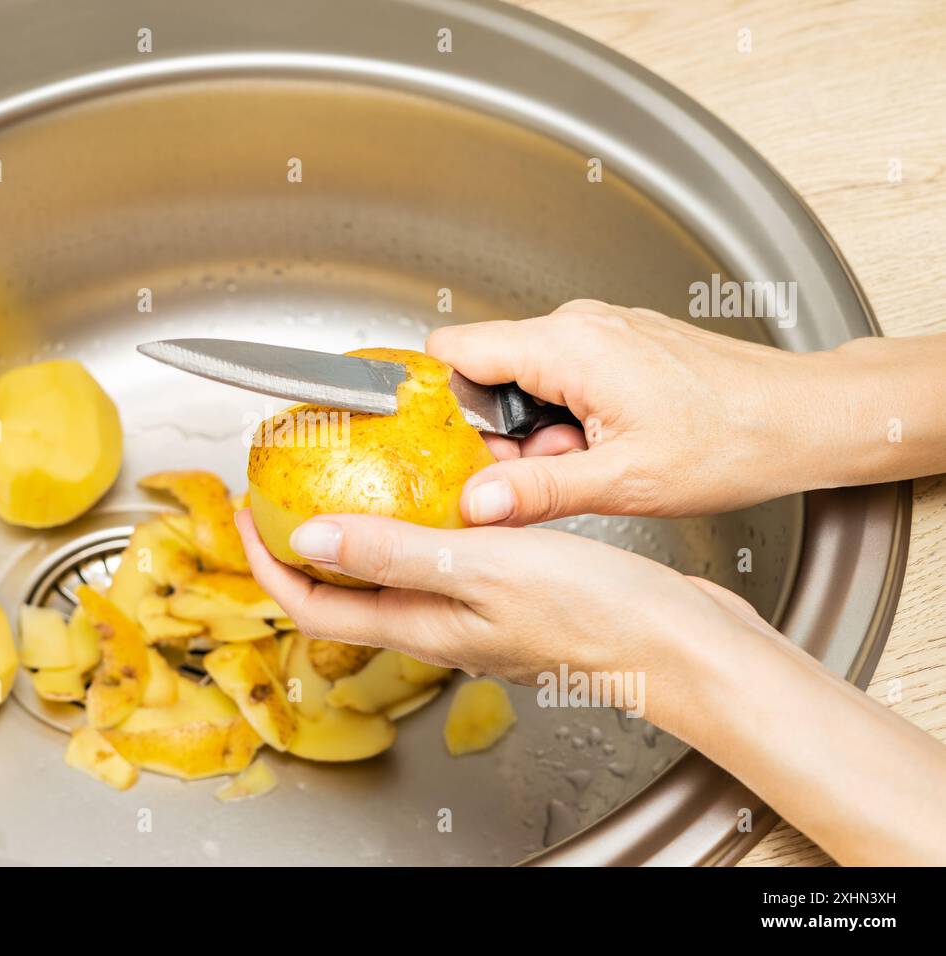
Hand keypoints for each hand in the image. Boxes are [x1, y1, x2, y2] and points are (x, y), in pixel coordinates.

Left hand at [237, 509, 945, 864]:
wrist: (677, 639)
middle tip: (285, 490)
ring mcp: (475, 617)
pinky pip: (442, 563)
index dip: (269, 565)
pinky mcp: (512, 600)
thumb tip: (307, 542)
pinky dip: (418, 529)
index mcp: (422, 627)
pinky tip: (439, 495)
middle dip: (303, 547)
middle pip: (345, 594)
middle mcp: (441, 628)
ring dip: (358, 534)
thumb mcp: (481, 567)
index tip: (246, 513)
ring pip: (393, 577)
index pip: (316, 606)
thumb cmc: (594, 610)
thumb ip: (393, 553)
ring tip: (348, 481)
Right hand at [428, 300, 825, 526]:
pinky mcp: (617, 344)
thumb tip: (474, 505)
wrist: (802, 418)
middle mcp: (578, 325)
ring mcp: (600, 330)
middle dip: (496, 430)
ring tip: (586, 465)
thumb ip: (536, 491)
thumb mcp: (623, 481)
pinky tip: (603, 450)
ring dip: (535, 431)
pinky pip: (560, 377)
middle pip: (486, 371)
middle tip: (537, 475)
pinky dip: (564, 419)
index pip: (454, 351)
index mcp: (567, 346)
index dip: (434, 401)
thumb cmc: (731, 442)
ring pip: (525, 379)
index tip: (432, 445)